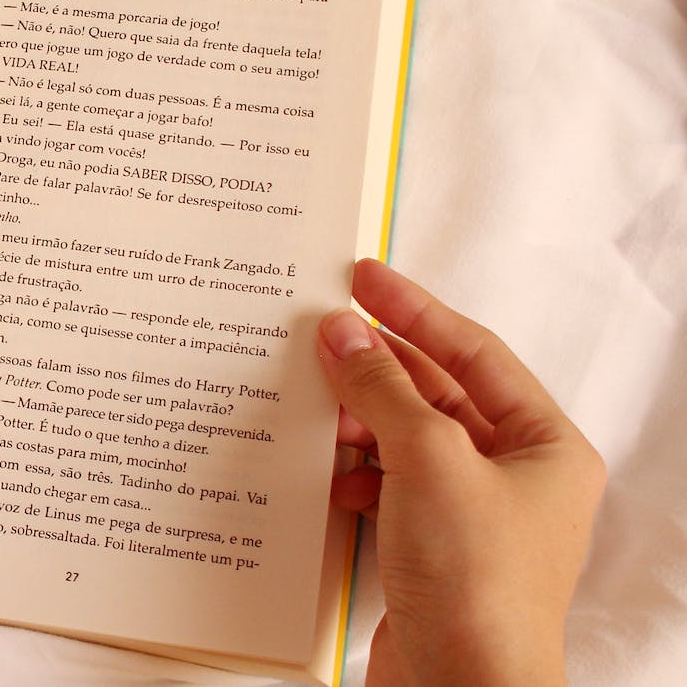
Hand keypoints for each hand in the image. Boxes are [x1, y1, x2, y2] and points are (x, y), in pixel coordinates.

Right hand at [319, 259, 603, 686]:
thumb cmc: (476, 581)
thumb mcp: (429, 459)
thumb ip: (383, 388)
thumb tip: (342, 332)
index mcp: (546, 446)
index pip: (473, 352)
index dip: (414, 310)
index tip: (361, 277)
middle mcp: (516, 477)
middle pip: (437, 394)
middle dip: (376, 365)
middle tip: (319, 330)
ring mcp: (473, 516)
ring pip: (405, 439)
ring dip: (358, 419)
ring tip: (312, 399)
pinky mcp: (433, 551)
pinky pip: (387, 485)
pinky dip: (353, 472)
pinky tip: (325, 472)